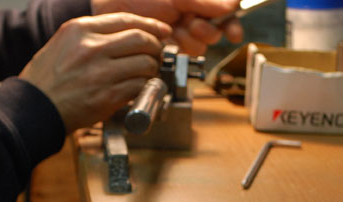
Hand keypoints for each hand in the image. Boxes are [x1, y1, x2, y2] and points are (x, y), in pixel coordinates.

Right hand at [19, 13, 170, 131]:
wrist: (34, 108)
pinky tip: (138, 89)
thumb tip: (130, 34)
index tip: (162, 31)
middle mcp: (91, 48)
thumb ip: (94, 36)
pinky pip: (139, 86)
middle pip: (140, 40)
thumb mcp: (64, 44)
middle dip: (155, 48)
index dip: (150, 25)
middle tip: (156, 55)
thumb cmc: (47, 79)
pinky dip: (144, 88)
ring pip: (145, 64)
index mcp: (79, 29)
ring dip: (151, 70)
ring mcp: (100, 73)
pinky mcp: (108, 96)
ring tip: (146, 75)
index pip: (126, 19)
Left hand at [91, 0, 242, 54]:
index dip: (232, 24)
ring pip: (200, 45)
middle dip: (207, 30)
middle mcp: (191, 16)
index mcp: (196, 1)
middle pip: (215, 32)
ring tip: (176, 30)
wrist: (109, 5)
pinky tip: (168, 41)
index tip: (233, 33)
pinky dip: (178, 49)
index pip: (225, 12)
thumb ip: (203, 1)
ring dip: (190, 40)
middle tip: (192, 24)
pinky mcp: (168, 49)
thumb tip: (231, 6)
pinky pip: (183, 55)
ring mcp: (180, 33)